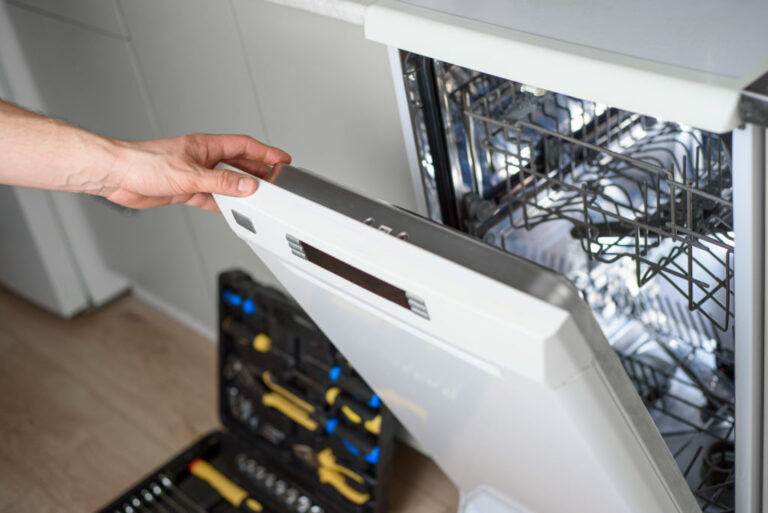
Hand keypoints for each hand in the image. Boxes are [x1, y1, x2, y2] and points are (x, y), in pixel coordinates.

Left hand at [101, 133, 290, 211]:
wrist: (116, 176)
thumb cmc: (143, 163)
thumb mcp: (189, 175)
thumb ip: (221, 182)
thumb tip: (247, 186)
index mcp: (205, 146)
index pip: (243, 146)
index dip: (265, 152)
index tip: (282, 159)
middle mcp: (201, 158)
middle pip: (238, 164)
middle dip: (258, 172)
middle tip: (276, 180)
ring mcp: (194, 174)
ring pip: (225, 182)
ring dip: (240, 190)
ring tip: (258, 198)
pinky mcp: (184, 190)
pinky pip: (211, 197)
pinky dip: (222, 204)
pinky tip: (231, 210)